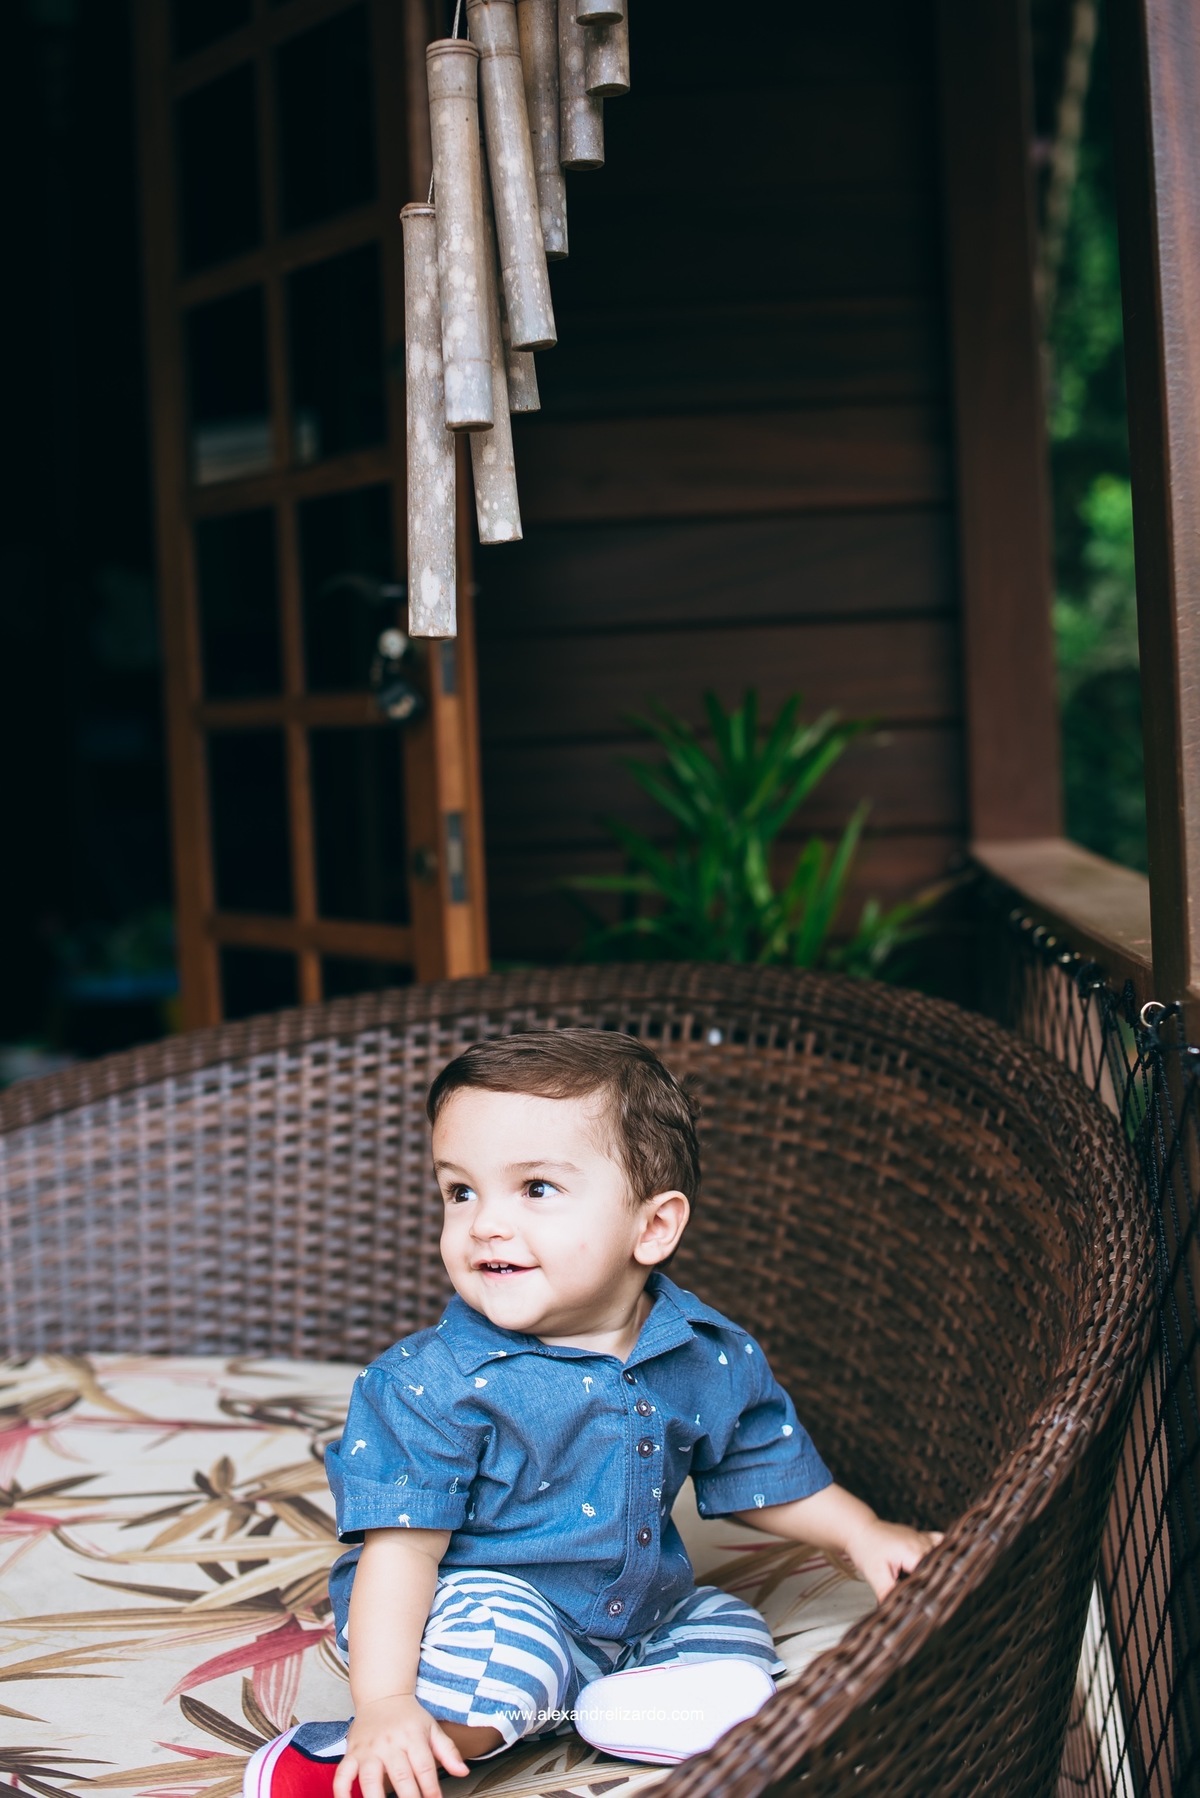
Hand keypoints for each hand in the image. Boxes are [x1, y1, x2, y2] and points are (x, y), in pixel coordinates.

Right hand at [334, 1693, 468, 1797]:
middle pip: (400, 1776)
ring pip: (370, 1778)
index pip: (424, 1768)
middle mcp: (390, 1743)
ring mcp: (369, 1749)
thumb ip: (448, 1751)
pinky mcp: (352, 1753)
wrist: (382, 1694)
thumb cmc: (409, 1717)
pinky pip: (342, 1773)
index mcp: (412, 1737)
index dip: (431, 1789)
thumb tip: (463, 1771)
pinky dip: (340, 1790)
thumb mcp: (432, 1728)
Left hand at [843, 1517, 942, 1600]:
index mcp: (912, 1552)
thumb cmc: (866, 1549)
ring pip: (943, 1555)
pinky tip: (946, 1564)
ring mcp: (922, 1537)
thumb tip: (895, 1612)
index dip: (934, 1590)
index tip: (934, 1604)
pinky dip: (944, 1552)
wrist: (861, 1530)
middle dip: (940, 1582)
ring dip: (943, 1569)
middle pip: (940, 1566)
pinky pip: (940, 1542)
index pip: (932, 1574)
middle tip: (939, 1600)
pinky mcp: (921, 1536)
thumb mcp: (874, 1575)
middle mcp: (921, 1543)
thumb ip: (887, 1593)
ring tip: (943, 1585)